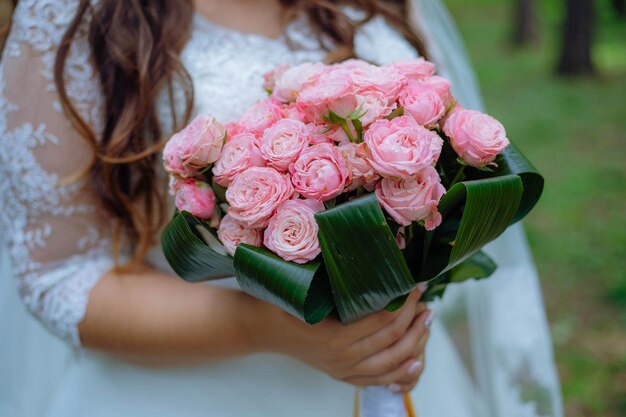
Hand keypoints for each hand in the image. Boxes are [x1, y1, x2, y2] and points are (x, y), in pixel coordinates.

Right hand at [257, 287, 432, 392]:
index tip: (416, 283)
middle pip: (392, 339)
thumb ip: (335, 275)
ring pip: (391, 361)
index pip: (384, 320)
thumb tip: (369, 250)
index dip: (405, 302)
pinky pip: (378, 379)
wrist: (260, 328)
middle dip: (415, 317)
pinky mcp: (341, 375)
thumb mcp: (304, 285)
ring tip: (427, 321)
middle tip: (425, 297)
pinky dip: (401, 372)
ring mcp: (342, 369)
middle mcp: (342, 357)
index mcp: (335, 335)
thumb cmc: (281, 301)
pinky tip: (416, 361)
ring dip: (415, 342)